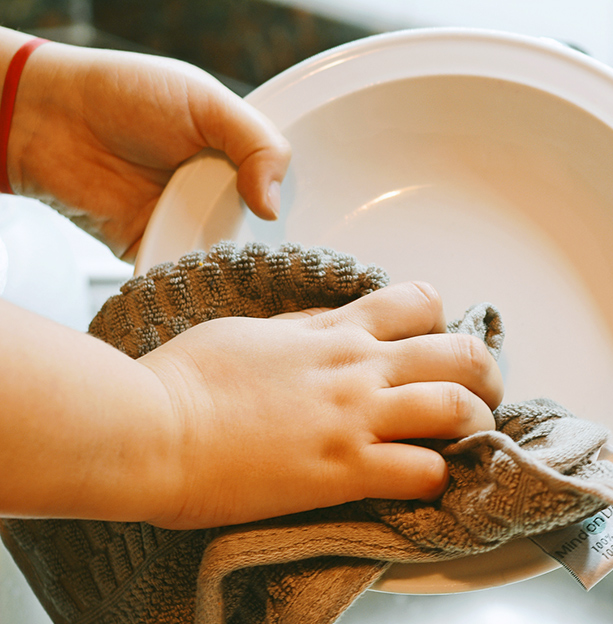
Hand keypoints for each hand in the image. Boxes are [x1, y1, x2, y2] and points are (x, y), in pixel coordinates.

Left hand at [1, 31, 289, 259]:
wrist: (50, 120)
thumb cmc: (123, 95)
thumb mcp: (207, 102)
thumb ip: (258, 145)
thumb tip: (274, 207)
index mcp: (240, 158)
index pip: (284, 192)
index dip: (297, 209)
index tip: (313, 228)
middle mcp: (218, 193)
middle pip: (261, 235)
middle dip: (268, 248)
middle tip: (279, 260)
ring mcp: (186, 223)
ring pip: (226, 263)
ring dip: (234, 271)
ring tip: (248, 280)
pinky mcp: (155, 249)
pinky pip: (183, 278)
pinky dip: (193, 287)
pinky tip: (211, 290)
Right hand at [138, 283, 503, 528]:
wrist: (148, 428)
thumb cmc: (182, 381)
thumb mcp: (249, 333)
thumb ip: (300, 330)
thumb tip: (327, 327)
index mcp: (334, 332)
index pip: (417, 302)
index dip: (440, 323)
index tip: (435, 347)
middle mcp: (357, 368)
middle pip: (459, 353)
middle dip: (486, 374)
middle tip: (482, 396)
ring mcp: (356, 418)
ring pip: (458, 408)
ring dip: (475, 426)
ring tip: (469, 443)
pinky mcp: (345, 470)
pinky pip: (423, 472)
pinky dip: (438, 481)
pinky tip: (428, 486)